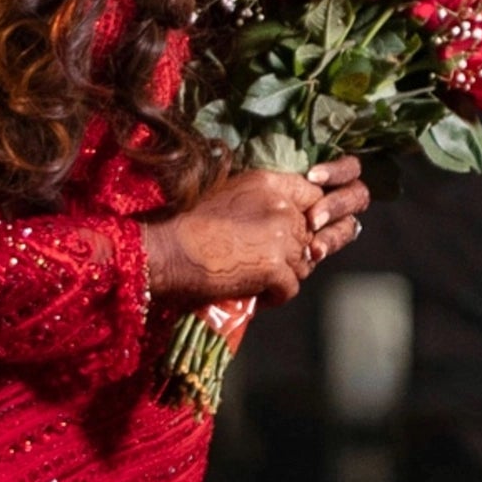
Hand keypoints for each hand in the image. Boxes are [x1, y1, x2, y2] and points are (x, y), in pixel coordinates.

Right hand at [142, 156, 369, 310]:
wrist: (168, 250)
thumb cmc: (187, 224)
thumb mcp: (230, 195)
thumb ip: (263, 202)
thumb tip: (284, 222)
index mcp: (270, 184)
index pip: (313, 195)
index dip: (307, 218)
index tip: (291, 234)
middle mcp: (281, 207)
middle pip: (308, 235)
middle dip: (293, 252)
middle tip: (267, 263)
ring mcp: (280, 238)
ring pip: (304, 263)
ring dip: (285, 275)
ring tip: (258, 280)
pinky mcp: (275, 268)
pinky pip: (292, 288)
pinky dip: (275, 296)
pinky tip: (256, 296)